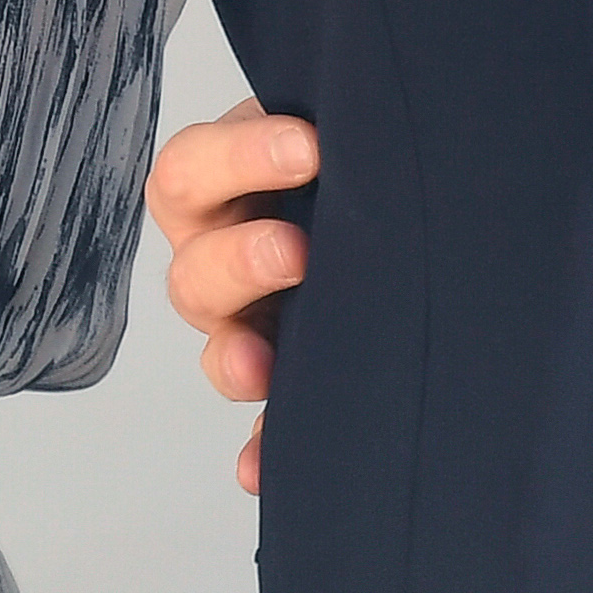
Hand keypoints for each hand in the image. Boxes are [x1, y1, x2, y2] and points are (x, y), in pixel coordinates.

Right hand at [146, 97, 319, 495]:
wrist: (402, 219)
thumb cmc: (351, 164)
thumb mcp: (328, 138)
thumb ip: (328, 132)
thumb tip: (353, 124)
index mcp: (219, 187)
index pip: (190, 168)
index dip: (238, 159)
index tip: (308, 147)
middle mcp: (218, 259)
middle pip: (191, 268)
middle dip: (240, 261)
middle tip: (298, 252)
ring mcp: (244, 327)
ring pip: (214, 347)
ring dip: (234, 355)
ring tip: (263, 360)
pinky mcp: (279, 382)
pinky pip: (261, 427)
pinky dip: (260, 450)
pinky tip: (259, 467)